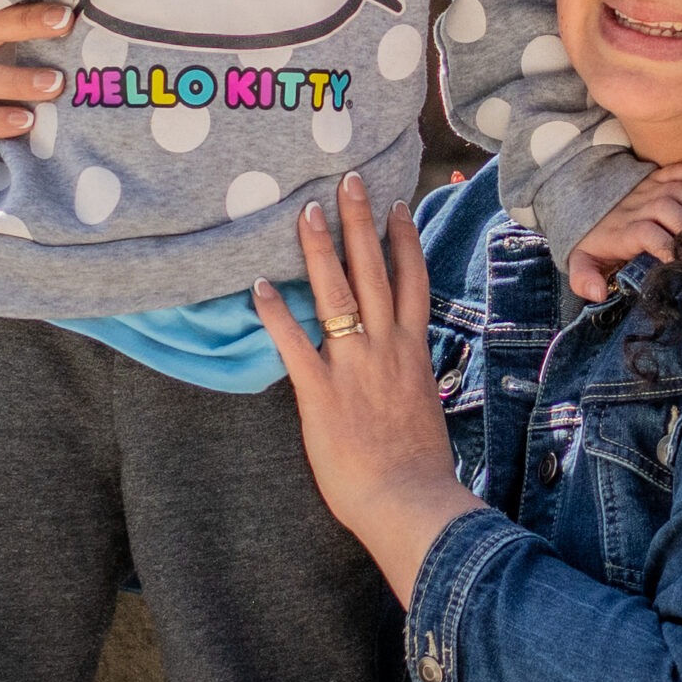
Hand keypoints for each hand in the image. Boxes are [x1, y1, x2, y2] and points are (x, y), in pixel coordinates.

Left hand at [254, 174, 483, 600]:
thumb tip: (403, 369)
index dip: (404, 240)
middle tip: (348, 180)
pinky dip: (276, 314)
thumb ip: (410, 377)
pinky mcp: (321, 392)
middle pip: (375, 270)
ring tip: (305, 211)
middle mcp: (386, 346)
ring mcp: (354, 366)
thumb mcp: (423, 407)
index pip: (412, 281)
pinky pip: (295, 344)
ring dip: (320, 249)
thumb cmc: (419, 466)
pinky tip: (257, 287)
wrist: (411, 501)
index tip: (397, 205)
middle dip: (360, 222)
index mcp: (413, 350)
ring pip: (338, 293)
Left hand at [565, 162, 681, 301]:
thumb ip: (583, 279)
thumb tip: (598, 294)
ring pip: (676, 189)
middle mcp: (636, 207)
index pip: (645, 233)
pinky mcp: (656, 176)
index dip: (666, 245)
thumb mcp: (580, 262)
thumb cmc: (592, 240)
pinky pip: (678, 170)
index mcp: (621, 231)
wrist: (583, 200)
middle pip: (666, 208)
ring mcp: (647, 189)